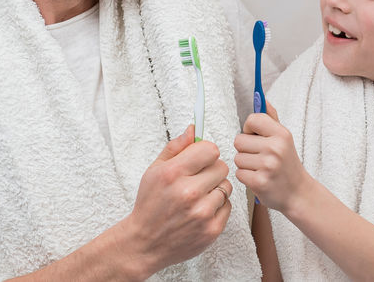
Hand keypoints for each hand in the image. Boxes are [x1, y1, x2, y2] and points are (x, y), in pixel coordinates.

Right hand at [121, 125, 232, 276]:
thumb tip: (193, 129)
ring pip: (227, 186)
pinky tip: (200, 211)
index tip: (199, 160)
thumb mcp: (154, 170)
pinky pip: (228, 206)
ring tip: (198, 197)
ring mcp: (202, 212)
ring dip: (215, 189)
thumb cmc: (150, 204)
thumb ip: (175, 147)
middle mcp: (189, 192)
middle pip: (222, 167)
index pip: (210, 149)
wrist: (145, 243)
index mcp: (173, 173)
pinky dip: (217, 207)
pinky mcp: (211, 229)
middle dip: (211, 171)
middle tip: (197, 180)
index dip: (205, 153)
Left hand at [234, 103, 310, 212]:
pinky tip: (259, 178)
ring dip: (245, 164)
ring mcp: (268, 166)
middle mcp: (275, 148)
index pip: (252, 119)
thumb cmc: (287, 164)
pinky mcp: (259, 182)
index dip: (249, 129)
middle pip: (239, 140)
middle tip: (260, 157)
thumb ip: (271, 118)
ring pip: (237, 158)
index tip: (255, 137)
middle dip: (245, 149)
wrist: (298, 193)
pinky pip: (239, 173)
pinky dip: (246, 177)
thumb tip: (262, 98)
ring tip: (260, 168)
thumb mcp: (284, 138)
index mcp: (281, 134)